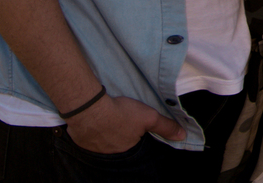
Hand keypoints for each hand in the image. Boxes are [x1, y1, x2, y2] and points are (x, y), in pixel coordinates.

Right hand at [66, 94, 184, 153]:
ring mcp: (94, 148)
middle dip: (119, 135)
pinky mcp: (81, 140)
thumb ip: (165, 127)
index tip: (132, 126)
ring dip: (105, 133)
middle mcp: (110, 153)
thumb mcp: (149, 117)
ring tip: (107, 120)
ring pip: (102, 142)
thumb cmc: (121, 114)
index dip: (134, 135)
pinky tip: (93, 120)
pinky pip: (88, 138)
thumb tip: (182, 136)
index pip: (133, 145)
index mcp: (126, 150)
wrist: (90, 109)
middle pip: (118, 144)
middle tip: (120, 122)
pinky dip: (91, 130)